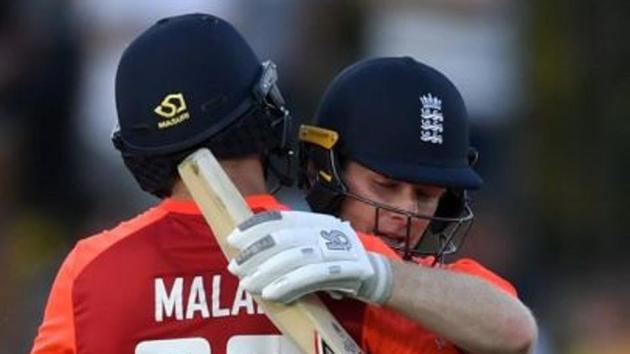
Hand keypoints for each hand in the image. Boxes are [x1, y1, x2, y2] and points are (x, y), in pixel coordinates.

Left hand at [227, 211, 392, 303]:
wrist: (374, 275)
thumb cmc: (337, 262)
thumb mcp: (314, 246)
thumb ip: (291, 247)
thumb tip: (254, 255)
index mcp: (315, 221)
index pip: (281, 218)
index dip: (255, 226)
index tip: (233, 238)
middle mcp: (324, 230)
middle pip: (283, 238)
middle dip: (255, 253)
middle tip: (235, 267)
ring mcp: (334, 248)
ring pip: (293, 257)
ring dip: (266, 271)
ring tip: (248, 284)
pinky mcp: (342, 269)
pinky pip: (309, 276)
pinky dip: (287, 284)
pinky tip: (270, 293)